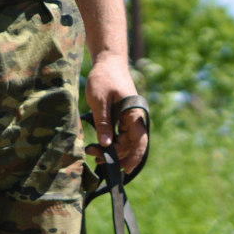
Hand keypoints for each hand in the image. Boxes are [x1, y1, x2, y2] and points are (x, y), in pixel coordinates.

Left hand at [86, 52, 146, 174]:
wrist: (108, 62)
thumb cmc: (104, 78)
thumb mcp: (99, 101)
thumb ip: (103, 123)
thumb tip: (106, 145)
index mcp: (134, 113)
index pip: (138, 141)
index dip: (133, 157)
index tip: (123, 171)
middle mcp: (136, 117)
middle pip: (132, 144)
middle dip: (116, 155)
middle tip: (95, 157)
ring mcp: (131, 118)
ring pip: (127, 141)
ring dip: (114, 151)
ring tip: (94, 154)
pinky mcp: (124, 117)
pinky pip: (122, 135)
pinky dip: (113, 143)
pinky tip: (101, 148)